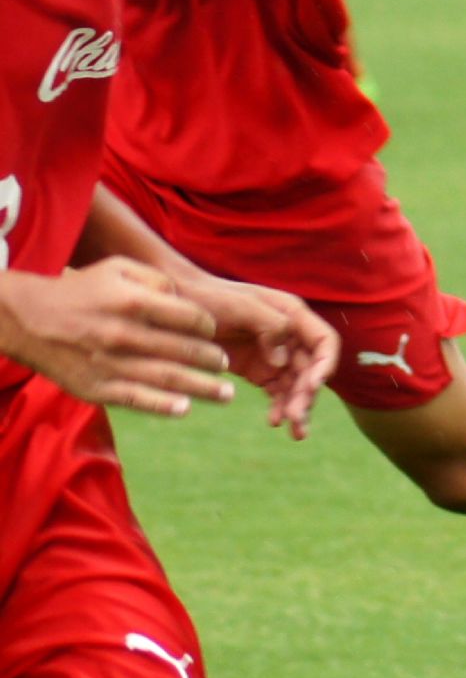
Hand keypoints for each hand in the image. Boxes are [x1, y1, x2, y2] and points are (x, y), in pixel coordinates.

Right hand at [0, 259, 233, 416]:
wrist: (28, 319)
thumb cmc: (82, 291)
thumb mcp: (117, 269)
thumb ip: (157, 280)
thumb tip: (187, 301)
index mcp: (133, 303)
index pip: (191, 318)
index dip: (210, 328)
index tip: (213, 333)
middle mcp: (124, 334)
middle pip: (185, 351)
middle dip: (213, 360)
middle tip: (226, 364)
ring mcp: (110, 364)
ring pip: (169, 379)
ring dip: (204, 388)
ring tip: (226, 393)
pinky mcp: (97, 387)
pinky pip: (138, 399)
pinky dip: (164, 406)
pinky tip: (185, 408)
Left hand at [170, 272, 335, 439]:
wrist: (174, 301)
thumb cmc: (208, 295)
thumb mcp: (240, 305)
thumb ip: (270, 326)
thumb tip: (282, 361)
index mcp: (292, 315)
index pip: (324, 342)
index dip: (324, 365)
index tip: (312, 386)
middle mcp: (289, 336)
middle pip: (311, 370)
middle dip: (306, 395)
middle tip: (295, 417)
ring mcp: (274, 354)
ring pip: (296, 386)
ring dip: (297, 407)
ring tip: (294, 431)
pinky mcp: (257, 370)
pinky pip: (276, 392)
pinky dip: (278, 407)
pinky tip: (274, 421)